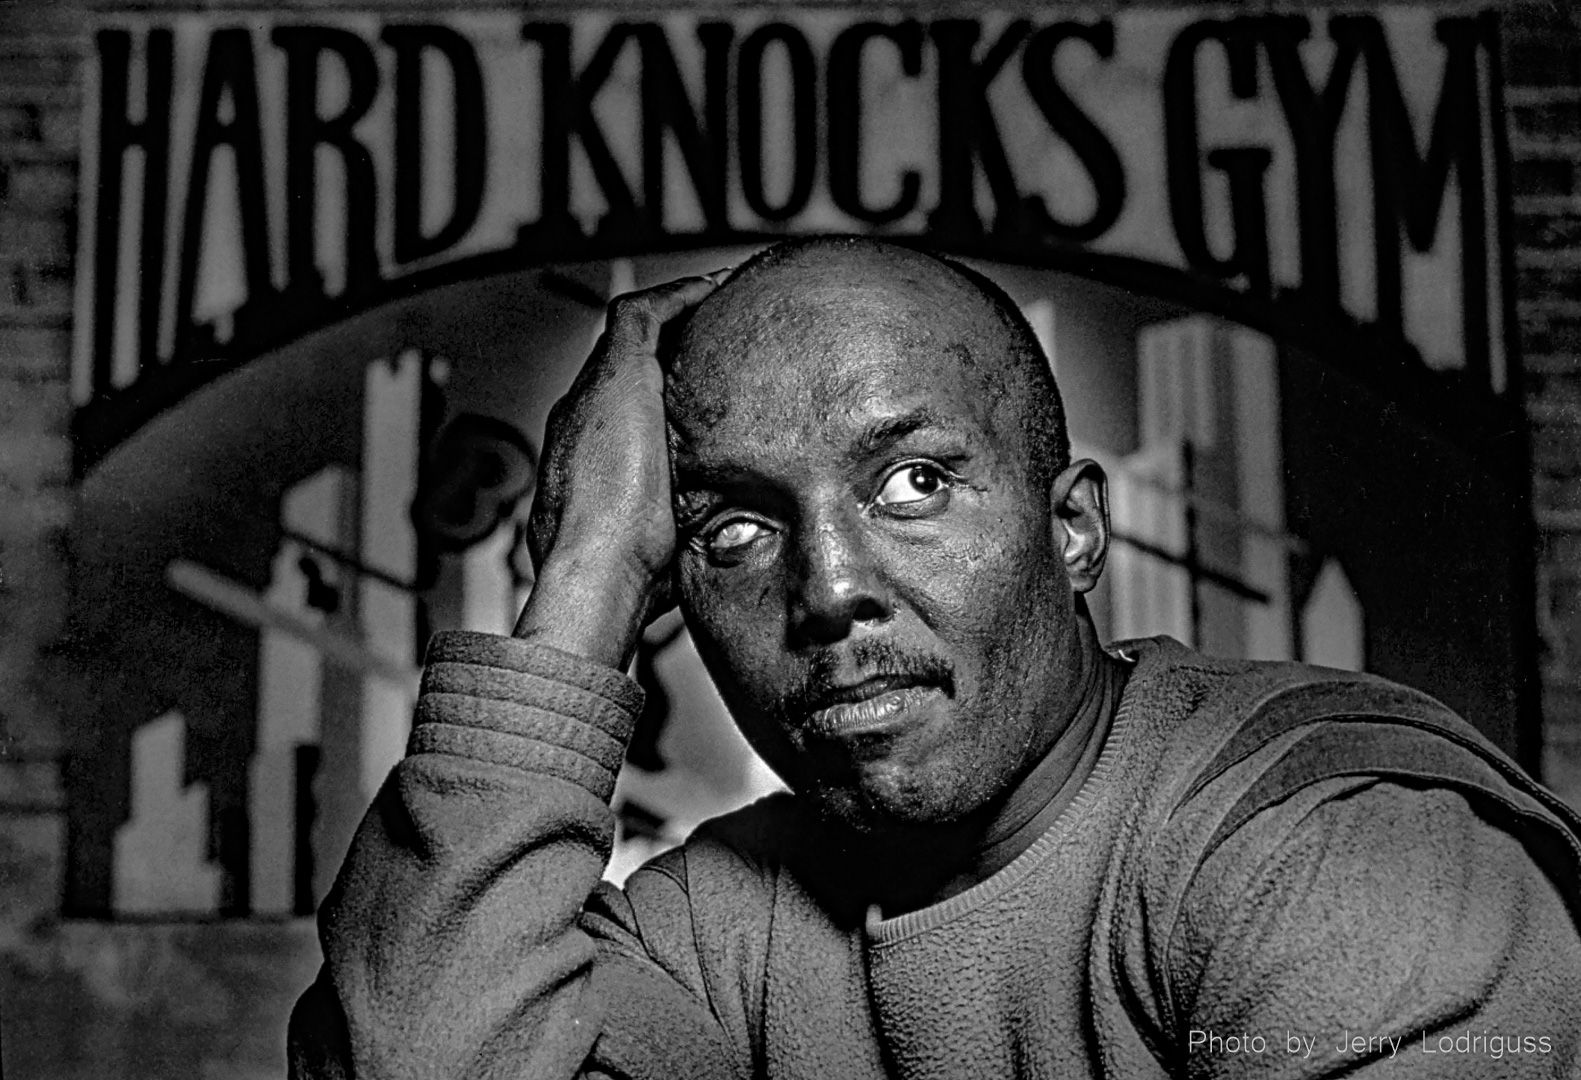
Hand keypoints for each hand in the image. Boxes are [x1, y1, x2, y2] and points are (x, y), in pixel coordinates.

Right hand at [513, 272, 724, 668]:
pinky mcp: (616, 373)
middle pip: (627, 372)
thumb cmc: (626, 578)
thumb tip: (721, 552)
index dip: (663, 405)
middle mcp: (581, 420)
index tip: (701, 405)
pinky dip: (680, 298)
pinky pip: (643, 314)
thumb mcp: (662, 554)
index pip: (625, 419)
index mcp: (587, 465)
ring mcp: (593, 395)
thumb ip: (682, 540)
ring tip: (721, 302)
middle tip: (717, 345)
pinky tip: (718, 290)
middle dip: (670, 355)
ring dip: (676, 314)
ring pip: (633, 334)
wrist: (595, 568)